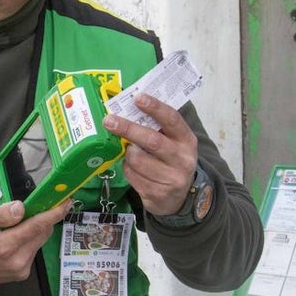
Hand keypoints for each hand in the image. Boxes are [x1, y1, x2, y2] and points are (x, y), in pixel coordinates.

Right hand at [0, 200, 71, 286]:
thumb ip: (1, 214)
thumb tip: (21, 207)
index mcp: (7, 246)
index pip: (38, 226)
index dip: (54, 213)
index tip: (65, 202)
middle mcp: (18, 260)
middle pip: (42, 234)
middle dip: (44, 219)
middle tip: (39, 205)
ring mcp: (20, 270)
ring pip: (38, 243)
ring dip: (35, 230)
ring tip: (20, 222)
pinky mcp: (20, 274)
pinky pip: (32, 252)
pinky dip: (29, 241)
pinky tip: (15, 236)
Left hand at [103, 94, 198, 216]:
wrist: (178, 198)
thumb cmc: (170, 161)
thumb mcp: (172, 143)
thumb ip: (156, 128)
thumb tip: (127, 110)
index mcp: (187, 140)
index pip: (172, 119)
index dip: (155, 108)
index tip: (137, 98)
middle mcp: (182, 159)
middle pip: (152, 141)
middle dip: (128, 129)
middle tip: (109, 121)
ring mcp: (171, 178)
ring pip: (137, 160)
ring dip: (127, 153)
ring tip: (129, 151)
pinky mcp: (157, 194)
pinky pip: (132, 176)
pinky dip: (127, 168)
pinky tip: (132, 168)